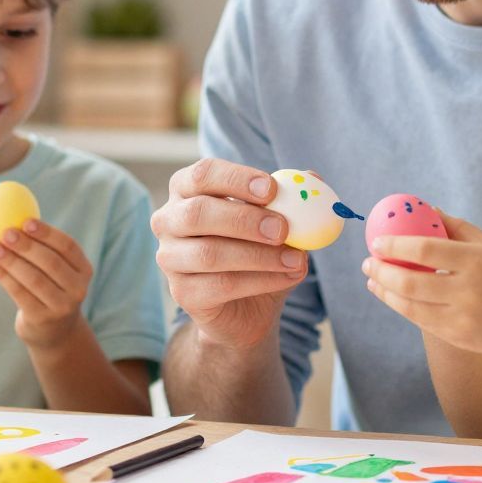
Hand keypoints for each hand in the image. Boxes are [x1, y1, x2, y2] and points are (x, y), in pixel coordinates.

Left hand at [0, 219, 93, 348]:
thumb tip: (15, 219)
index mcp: (84, 270)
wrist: (53, 332)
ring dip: (11, 261)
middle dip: (26, 245)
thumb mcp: (57, 271)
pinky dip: (3, 276)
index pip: (68, 247)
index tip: (26, 222)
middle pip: (50, 262)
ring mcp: (61, 306)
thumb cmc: (50, 289)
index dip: (47, 233)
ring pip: (33, 279)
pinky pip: (19, 293)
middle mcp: (77, 289)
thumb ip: (43, 249)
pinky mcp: (42, 318)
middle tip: (6, 233)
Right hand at [151, 158, 304, 349]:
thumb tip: (312, 178)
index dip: (236, 178)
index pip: (202, 174)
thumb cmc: (259, 252)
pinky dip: (260, 280)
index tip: (272, 189)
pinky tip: (288, 276)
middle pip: (198, 213)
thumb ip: (292, 199)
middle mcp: (169, 220)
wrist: (249, 307)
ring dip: (259, 256)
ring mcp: (170, 258)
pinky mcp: (182, 293)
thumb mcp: (278, 222)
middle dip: (244, 219)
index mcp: (187, 190)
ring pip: (210, 253)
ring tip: (296, 259)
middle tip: (283, 229)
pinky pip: (220, 285)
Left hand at [363, 215, 481, 354]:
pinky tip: (394, 298)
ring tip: (373, 282)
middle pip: (411, 282)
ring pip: (412, 308)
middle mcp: (469, 293)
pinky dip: (405, 308)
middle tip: (367, 263)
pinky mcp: (462, 340)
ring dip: (386, 294)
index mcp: (478, 262)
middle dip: (382, 272)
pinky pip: (424, 323)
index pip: (425, 250)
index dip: (395, 245)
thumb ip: (459, 229)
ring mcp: (464, 320)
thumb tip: (426, 209)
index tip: (376, 242)